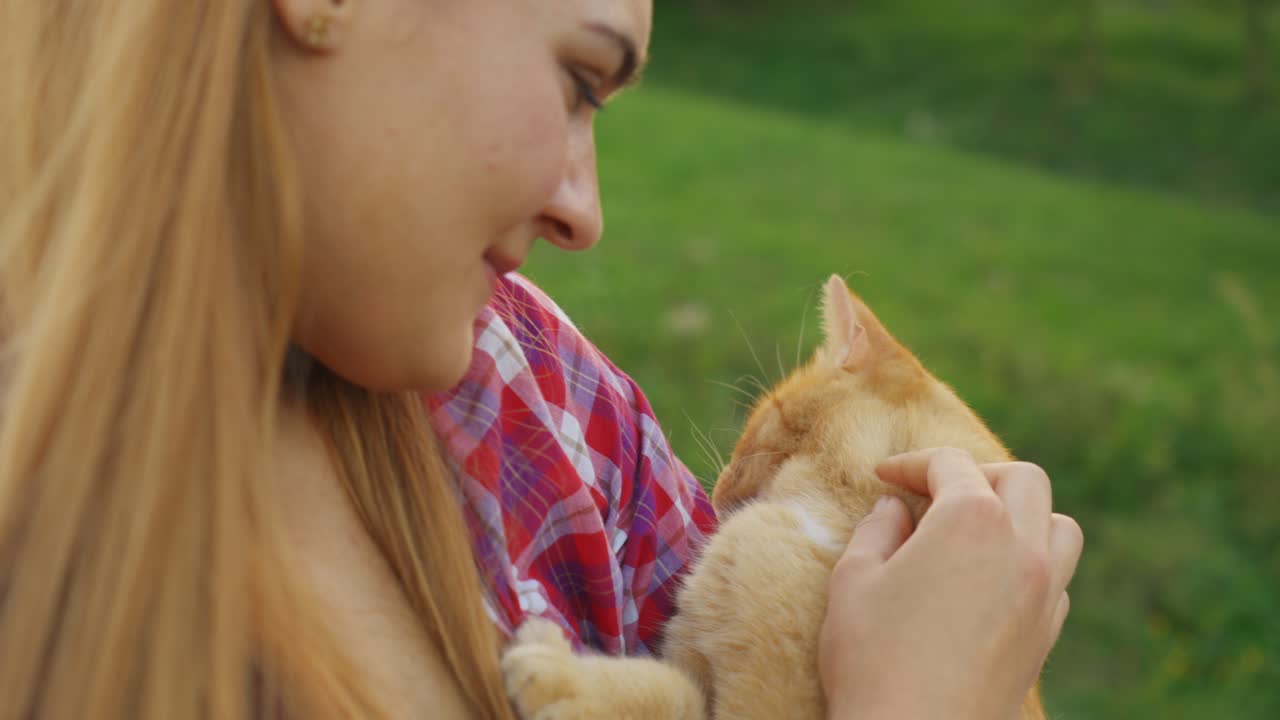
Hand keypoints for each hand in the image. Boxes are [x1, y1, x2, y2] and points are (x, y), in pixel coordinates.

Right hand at [818, 448, 1082, 719]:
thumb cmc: (872, 658)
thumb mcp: (854, 580)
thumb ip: (877, 529)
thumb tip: (897, 507)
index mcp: (971, 520)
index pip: (949, 464)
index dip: (911, 463)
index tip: (884, 476)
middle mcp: (1021, 548)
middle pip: (1022, 479)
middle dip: (976, 474)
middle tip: (934, 492)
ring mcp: (1043, 594)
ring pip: (1058, 525)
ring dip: (1021, 513)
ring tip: (975, 530)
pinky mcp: (1046, 636)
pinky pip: (1056, 576)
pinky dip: (1030, 560)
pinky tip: (989, 578)